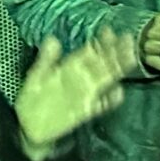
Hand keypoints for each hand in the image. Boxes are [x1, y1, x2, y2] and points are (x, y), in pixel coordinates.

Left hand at [13, 30, 133, 158]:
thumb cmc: (31, 102)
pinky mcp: (87, 111)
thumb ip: (45, 61)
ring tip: (131, 58)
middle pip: (103, 62)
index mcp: (69, 68)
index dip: (100, 42)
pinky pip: (102, 104)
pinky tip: (118, 93)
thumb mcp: (34, 79)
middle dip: (116, 51)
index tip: (109, 31)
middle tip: (128, 39)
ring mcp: (87, 94)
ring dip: (119, 69)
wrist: (28, 130)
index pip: (89, 51)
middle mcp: (82, 79)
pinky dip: (111, 100)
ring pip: (107, 79)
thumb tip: (52, 38)